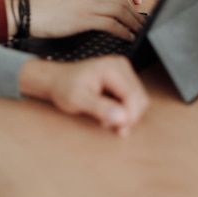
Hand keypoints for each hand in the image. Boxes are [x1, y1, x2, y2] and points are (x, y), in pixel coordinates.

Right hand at [6, 0, 144, 41]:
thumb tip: (103, 16)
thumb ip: (88, 3)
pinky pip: (112, 24)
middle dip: (135, 14)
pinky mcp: (85, 18)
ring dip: (133, 23)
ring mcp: (88, 5)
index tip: (136, 15)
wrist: (32, 13)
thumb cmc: (48, 12)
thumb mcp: (71, 0)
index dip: (130, 5)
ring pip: (120, 11)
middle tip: (142, 25)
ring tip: (139, 32)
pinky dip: (124, 31)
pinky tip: (128, 37)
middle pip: (122, 1)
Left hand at [19, 56, 148, 135]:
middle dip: (129, 117)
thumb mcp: (77, 100)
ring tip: (107, 120)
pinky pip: (133, 98)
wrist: (57, 80)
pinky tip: (110, 114)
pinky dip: (125, 110)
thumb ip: (100, 108)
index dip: (130, 117)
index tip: (118, 130)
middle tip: (109, 126)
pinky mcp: (123, 78)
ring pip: (139, 100)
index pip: (134, 96)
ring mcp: (123, 70)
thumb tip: (122, 118)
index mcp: (111, 67)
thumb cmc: (64, 88)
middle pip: (140, 98)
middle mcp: (120, 65)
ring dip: (127, 115)